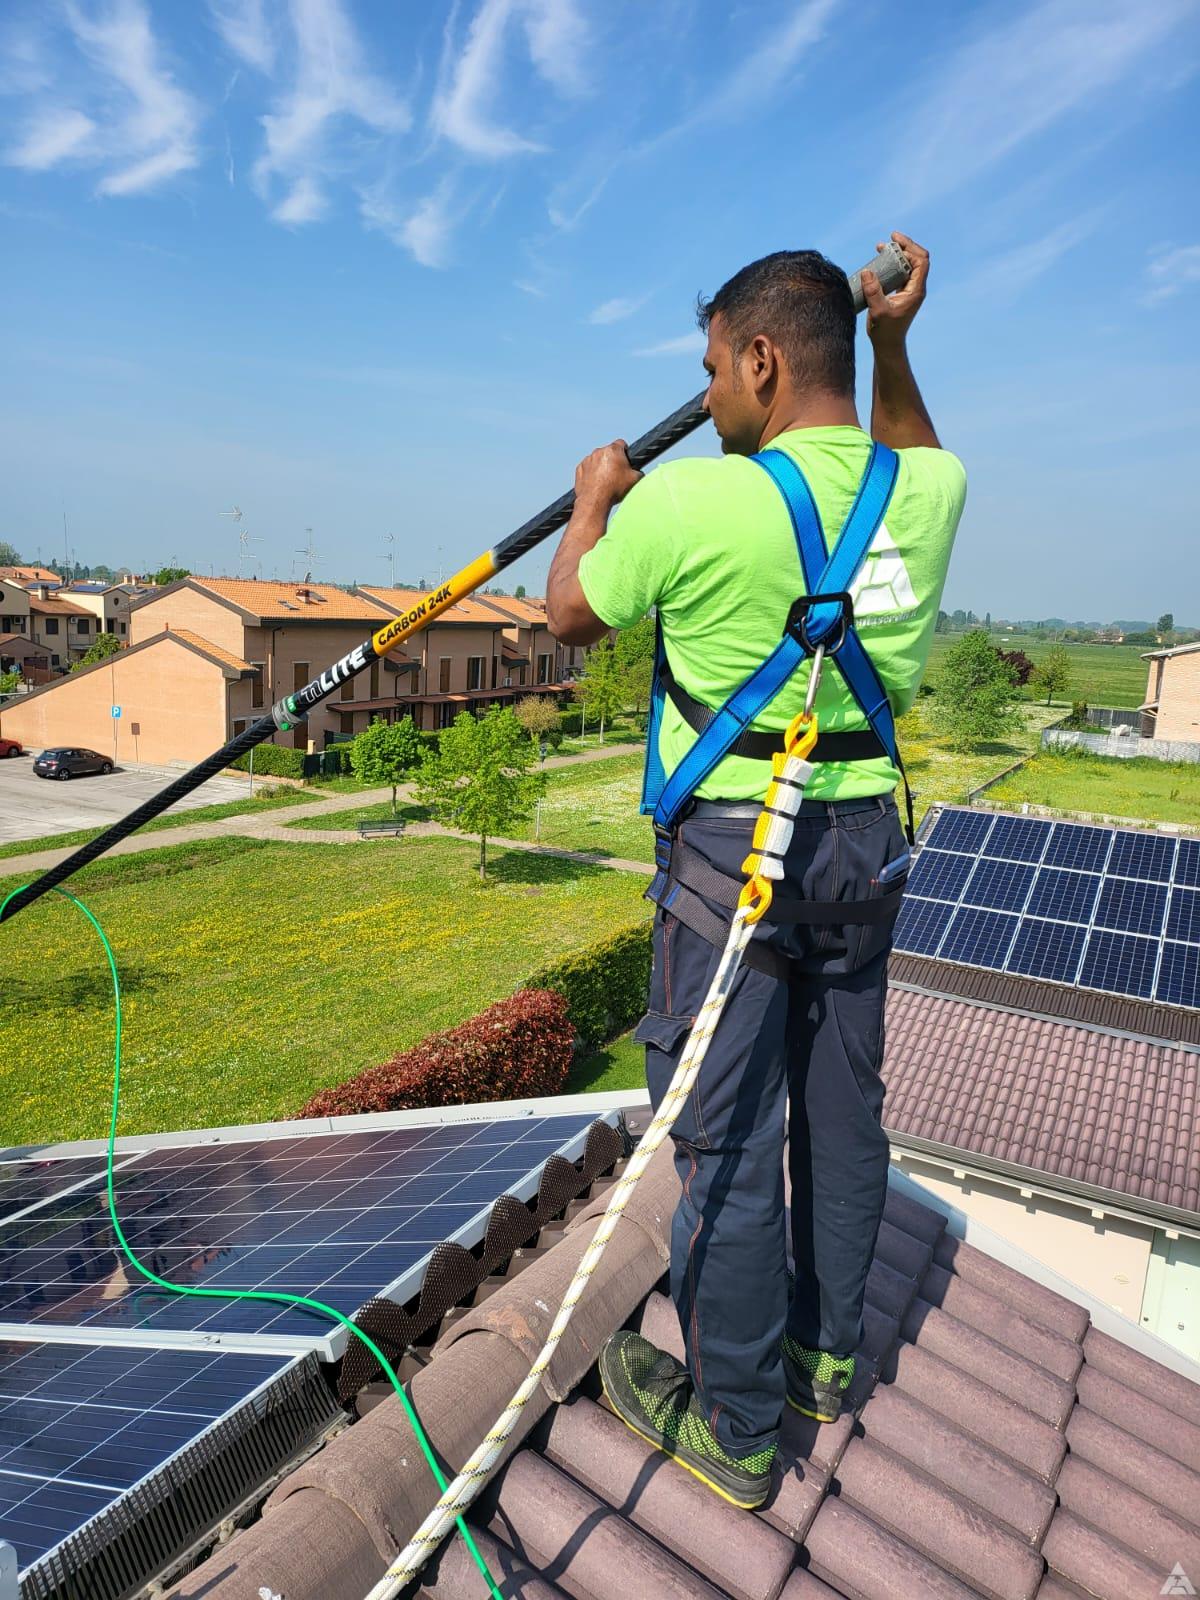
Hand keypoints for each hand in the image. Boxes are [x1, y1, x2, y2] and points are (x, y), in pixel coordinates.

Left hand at [573, 440, 641, 511]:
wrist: (595, 501)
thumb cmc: (614, 489)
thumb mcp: (635, 480)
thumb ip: (639, 472)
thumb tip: (639, 473)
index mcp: (613, 450)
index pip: (621, 444)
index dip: (625, 452)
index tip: (625, 460)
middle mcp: (598, 451)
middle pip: (608, 452)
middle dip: (612, 461)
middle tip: (616, 475)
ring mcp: (587, 460)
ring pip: (597, 460)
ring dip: (601, 467)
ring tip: (605, 481)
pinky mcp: (579, 469)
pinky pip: (587, 468)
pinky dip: (591, 474)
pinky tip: (596, 484)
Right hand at [863, 231, 927, 350]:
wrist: (888, 345)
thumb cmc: (885, 332)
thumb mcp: (878, 311)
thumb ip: (873, 291)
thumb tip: (867, 271)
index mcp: (916, 291)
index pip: (921, 262)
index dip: (910, 247)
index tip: (895, 240)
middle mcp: (915, 288)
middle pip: (916, 259)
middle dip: (904, 247)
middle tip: (889, 240)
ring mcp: (909, 290)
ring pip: (908, 265)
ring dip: (897, 255)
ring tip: (881, 248)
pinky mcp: (901, 294)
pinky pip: (900, 274)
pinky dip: (892, 265)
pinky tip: (880, 263)